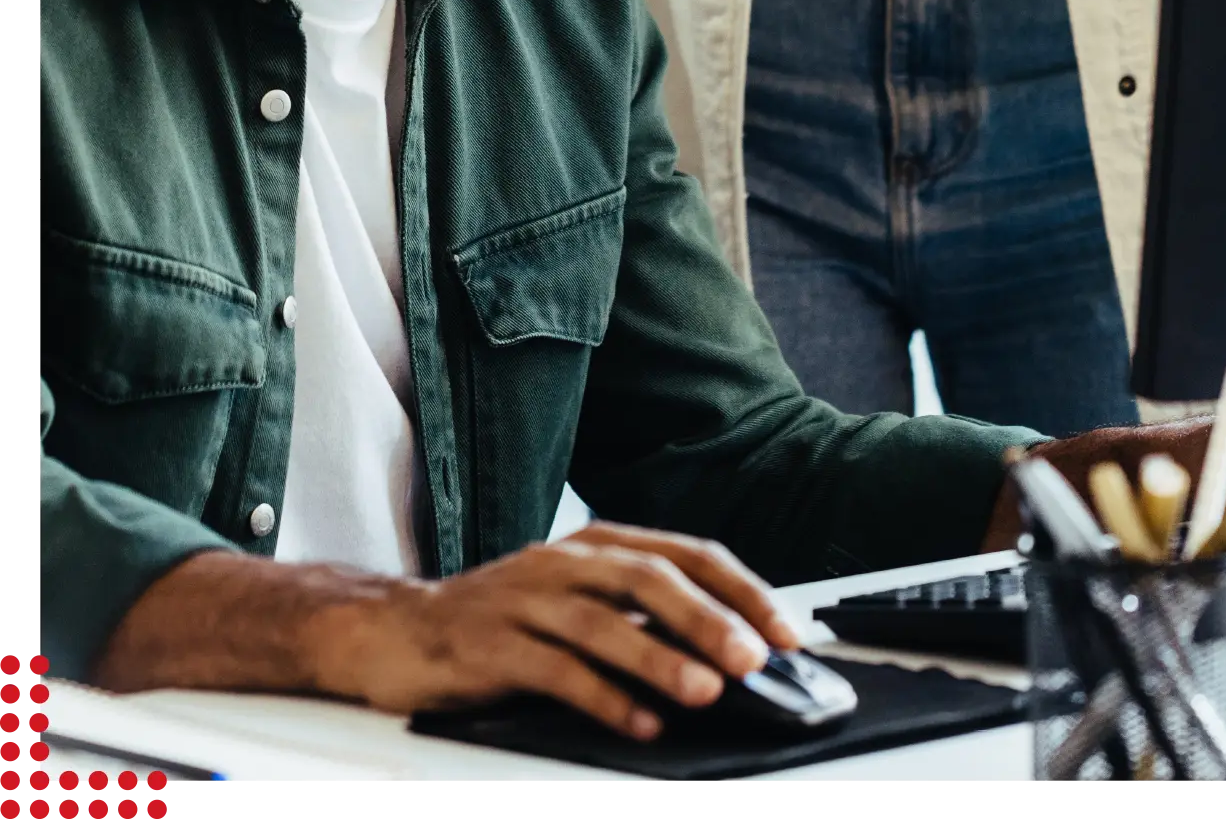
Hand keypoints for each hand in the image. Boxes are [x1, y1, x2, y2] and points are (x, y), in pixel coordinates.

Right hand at [326, 522, 802, 737]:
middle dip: (708, 618)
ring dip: (660, 657)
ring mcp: (524, 599)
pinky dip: (602, 697)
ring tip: (705, 691)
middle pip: (649, 576)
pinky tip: (638, 724)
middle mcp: (564, 561)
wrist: (397, 629)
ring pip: (603, 622)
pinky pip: (555, 670)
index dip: (741, 589)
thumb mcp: (577, 602)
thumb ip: (640, 617)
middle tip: (753, 658)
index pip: (686, 552)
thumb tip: (727, 650)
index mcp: (595, 544)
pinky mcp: (490, 645)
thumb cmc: (502, 619)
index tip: (785, 632)